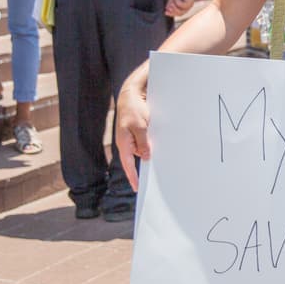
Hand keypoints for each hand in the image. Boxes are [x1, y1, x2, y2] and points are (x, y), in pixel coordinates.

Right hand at [117, 71, 150, 191]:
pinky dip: (151, 146)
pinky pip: (144, 144)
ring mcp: (131, 139)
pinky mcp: (137, 134)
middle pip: (136, 160)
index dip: (133, 177)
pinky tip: (158, 146)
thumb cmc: (133, 109)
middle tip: (153, 182)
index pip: (128, 165)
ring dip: (150, 154)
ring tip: (160, 161)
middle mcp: (127, 144)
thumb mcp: (140, 126)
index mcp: (124, 144)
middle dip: (144, 169)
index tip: (137, 188)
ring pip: (142, 151)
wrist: (131, 95)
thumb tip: (146, 157)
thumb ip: (143, 142)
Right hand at [165, 0, 197, 16]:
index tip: (165, 12)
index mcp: (183, 8)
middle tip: (168, 9)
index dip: (171, 14)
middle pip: (180, 14)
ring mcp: (189, 6)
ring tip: (171, 4)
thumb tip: (166, 8)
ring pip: (181, 11)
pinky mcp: (190, 3)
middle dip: (173, 12)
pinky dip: (177, 1)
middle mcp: (187, 8)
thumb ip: (170, 2)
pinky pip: (182, 5)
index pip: (177, 14)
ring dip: (175, 8)